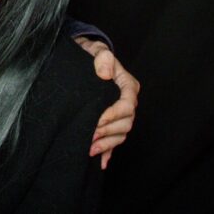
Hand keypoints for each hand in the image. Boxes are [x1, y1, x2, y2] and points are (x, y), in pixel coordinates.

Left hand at [74, 37, 140, 169]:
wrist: (85, 58)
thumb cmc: (93, 54)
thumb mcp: (97, 51)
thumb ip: (102, 58)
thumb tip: (105, 74)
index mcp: (128, 85)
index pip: (126, 105)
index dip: (113, 115)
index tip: (98, 120)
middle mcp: (127, 102)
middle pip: (126, 123)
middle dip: (108, 132)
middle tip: (90, 136)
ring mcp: (120, 114)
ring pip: (121, 134)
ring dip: (107, 144)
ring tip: (90, 149)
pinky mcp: (111, 122)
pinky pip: (114, 140)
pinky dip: (109, 152)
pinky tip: (101, 162)